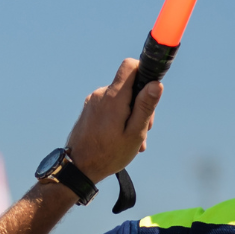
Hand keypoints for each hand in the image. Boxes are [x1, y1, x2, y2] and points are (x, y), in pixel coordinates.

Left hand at [64, 58, 161, 184]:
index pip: (130, 66)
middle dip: (141, 104)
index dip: (144, 72)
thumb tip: (156, 84)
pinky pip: (110, 106)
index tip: (150, 92)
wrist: (79, 167)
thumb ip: (145, 107)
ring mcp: (93, 101)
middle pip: (129, 85)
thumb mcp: (134, 133)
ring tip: (132, 139)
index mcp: (114, 98)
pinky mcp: (89, 109)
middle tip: (143, 130)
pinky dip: (119, 117)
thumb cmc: (109, 153)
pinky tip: (120, 137)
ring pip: (121, 98)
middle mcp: (101, 94)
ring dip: (131, 114)